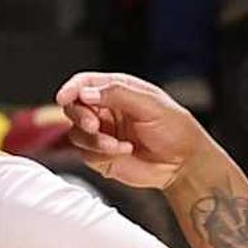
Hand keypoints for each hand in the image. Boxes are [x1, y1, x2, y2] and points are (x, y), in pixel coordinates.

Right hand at [54, 72, 215, 188]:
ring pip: (75, 132)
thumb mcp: (150, 104)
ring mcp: (101, 133)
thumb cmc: (175, 129)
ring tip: (116, 145)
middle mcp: (105, 110)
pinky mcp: (99, 155)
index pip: (85, 83)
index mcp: (117, 90)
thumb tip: (86, 93)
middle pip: (74, 107)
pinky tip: (122, 152)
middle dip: (80, 116)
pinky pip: (84, 152)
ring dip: (93, 140)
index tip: (64, 97)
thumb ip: (117, 94)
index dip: (71, 88)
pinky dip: (99, 153)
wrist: (183, 164)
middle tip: (93, 125)